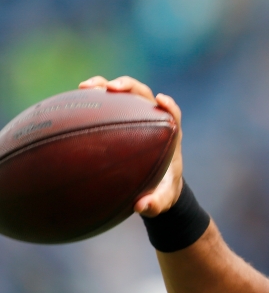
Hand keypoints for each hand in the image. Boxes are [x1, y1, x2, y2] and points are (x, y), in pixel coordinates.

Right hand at [78, 76, 183, 216]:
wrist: (156, 187)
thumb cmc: (161, 192)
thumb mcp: (162, 201)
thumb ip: (156, 204)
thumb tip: (142, 207)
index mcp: (169, 136)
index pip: (173, 114)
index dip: (169, 106)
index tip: (160, 101)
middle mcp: (153, 122)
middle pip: (144, 95)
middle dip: (129, 86)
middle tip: (111, 88)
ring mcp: (136, 118)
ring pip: (124, 96)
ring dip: (105, 86)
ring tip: (85, 87)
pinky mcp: (121, 120)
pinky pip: (107, 106)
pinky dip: (93, 101)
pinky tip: (72, 102)